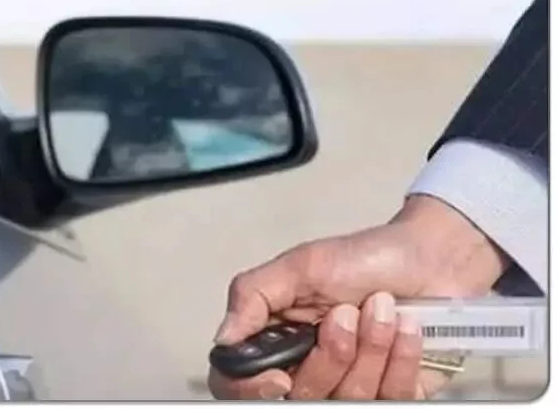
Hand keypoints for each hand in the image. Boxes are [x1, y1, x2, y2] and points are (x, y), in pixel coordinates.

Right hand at [209, 195, 508, 399]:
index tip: (280, 378)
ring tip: (383, 309)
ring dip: (371, 348)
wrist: (429, 259)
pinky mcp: (392, 396)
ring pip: (348, 400)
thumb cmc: (364, 259)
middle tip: (347, 313)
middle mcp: (306, 371)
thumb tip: (224, 337)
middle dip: (331, 354)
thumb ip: (254, 296)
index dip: (253, 390)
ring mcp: (349, 388)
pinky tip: (406, 328)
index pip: (238, 387)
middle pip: (301, 397)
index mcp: (273, 342)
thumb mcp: (301, 266)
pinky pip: (391, 399)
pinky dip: (401, 359)